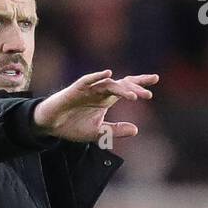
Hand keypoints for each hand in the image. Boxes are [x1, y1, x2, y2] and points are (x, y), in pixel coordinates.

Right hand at [33, 71, 158, 144]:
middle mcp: (100, 91)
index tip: (155, 81)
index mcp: (106, 99)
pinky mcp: (76, 89)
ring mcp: (89, 88)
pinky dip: (98, 77)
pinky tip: (108, 74)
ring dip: (121, 89)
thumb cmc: (73, 126)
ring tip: (132, 97)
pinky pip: (88, 81)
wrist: (52, 125)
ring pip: (108, 84)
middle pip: (121, 84)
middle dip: (135, 88)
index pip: (126, 87)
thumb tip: (136, 129)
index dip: (140, 84)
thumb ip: (116, 130)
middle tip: (147, 95)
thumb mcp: (98, 133)